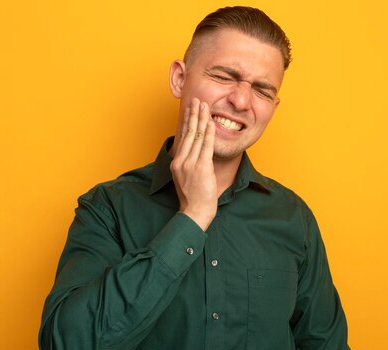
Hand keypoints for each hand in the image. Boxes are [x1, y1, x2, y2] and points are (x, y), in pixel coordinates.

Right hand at [170, 98, 216, 230]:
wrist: (195, 212)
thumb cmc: (193, 198)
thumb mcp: (186, 178)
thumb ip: (188, 164)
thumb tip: (195, 152)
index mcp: (176, 162)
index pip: (183, 137)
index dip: (187, 121)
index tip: (190, 109)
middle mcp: (181, 161)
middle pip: (188, 132)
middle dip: (193, 114)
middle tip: (197, 100)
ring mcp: (190, 164)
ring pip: (197, 136)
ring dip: (201, 119)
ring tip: (204, 106)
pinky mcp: (201, 168)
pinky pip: (206, 146)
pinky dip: (209, 132)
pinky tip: (211, 122)